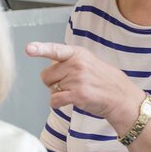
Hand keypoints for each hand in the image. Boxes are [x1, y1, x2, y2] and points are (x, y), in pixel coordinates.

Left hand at [25, 41, 142, 123]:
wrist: (121, 97)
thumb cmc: (104, 81)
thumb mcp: (89, 62)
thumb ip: (70, 61)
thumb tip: (51, 67)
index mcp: (78, 53)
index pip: (55, 50)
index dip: (40, 49)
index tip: (29, 48)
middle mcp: (77, 64)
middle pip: (46, 74)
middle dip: (52, 82)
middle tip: (68, 84)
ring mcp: (77, 80)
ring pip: (50, 88)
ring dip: (59, 93)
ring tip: (76, 91)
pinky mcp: (78, 95)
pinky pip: (54, 100)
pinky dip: (57, 103)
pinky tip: (68, 101)